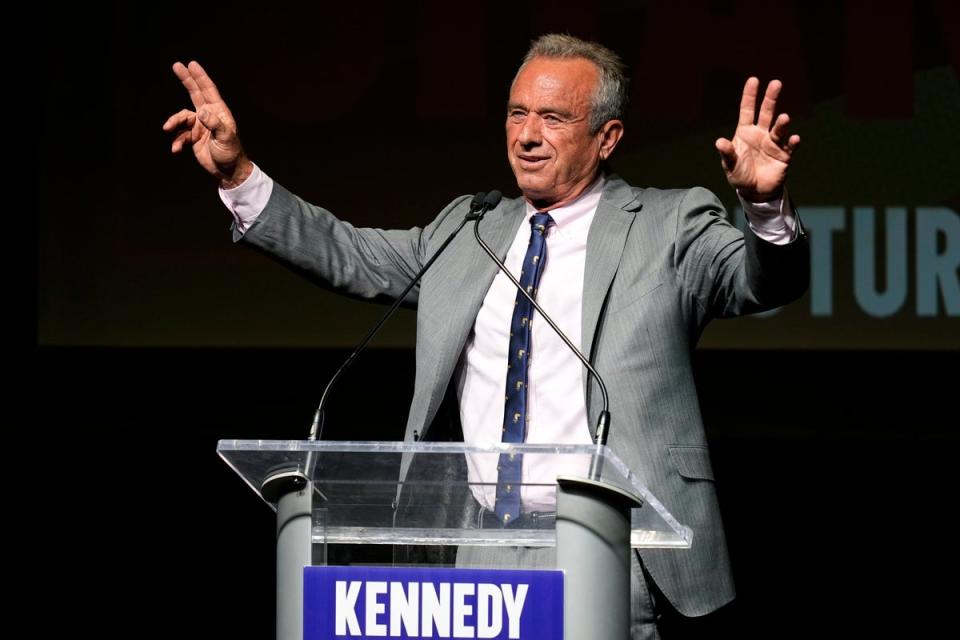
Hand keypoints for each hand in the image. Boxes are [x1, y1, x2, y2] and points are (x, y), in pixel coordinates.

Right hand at [163, 61, 251, 188]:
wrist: (228, 171)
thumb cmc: (231, 153)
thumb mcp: (226, 138)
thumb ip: (215, 125)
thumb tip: (201, 112)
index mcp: (218, 112)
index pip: (208, 90)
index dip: (200, 77)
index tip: (192, 64)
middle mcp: (208, 116)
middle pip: (195, 93)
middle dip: (186, 79)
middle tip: (176, 65)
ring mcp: (200, 126)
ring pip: (182, 117)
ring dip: (174, 122)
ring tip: (167, 128)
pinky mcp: (193, 138)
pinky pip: (180, 135)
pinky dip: (176, 141)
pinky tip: (176, 150)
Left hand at [715, 77, 799, 201]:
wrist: (754, 192)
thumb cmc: (740, 175)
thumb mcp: (730, 165)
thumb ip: (727, 153)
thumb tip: (719, 142)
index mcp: (746, 133)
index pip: (747, 110)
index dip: (750, 96)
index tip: (754, 80)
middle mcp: (761, 134)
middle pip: (766, 113)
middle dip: (771, 98)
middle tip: (776, 83)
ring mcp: (773, 143)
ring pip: (778, 129)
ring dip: (782, 123)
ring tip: (784, 118)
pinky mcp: (784, 155)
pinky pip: (789, 147)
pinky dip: (792, 143)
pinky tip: (794, 139)